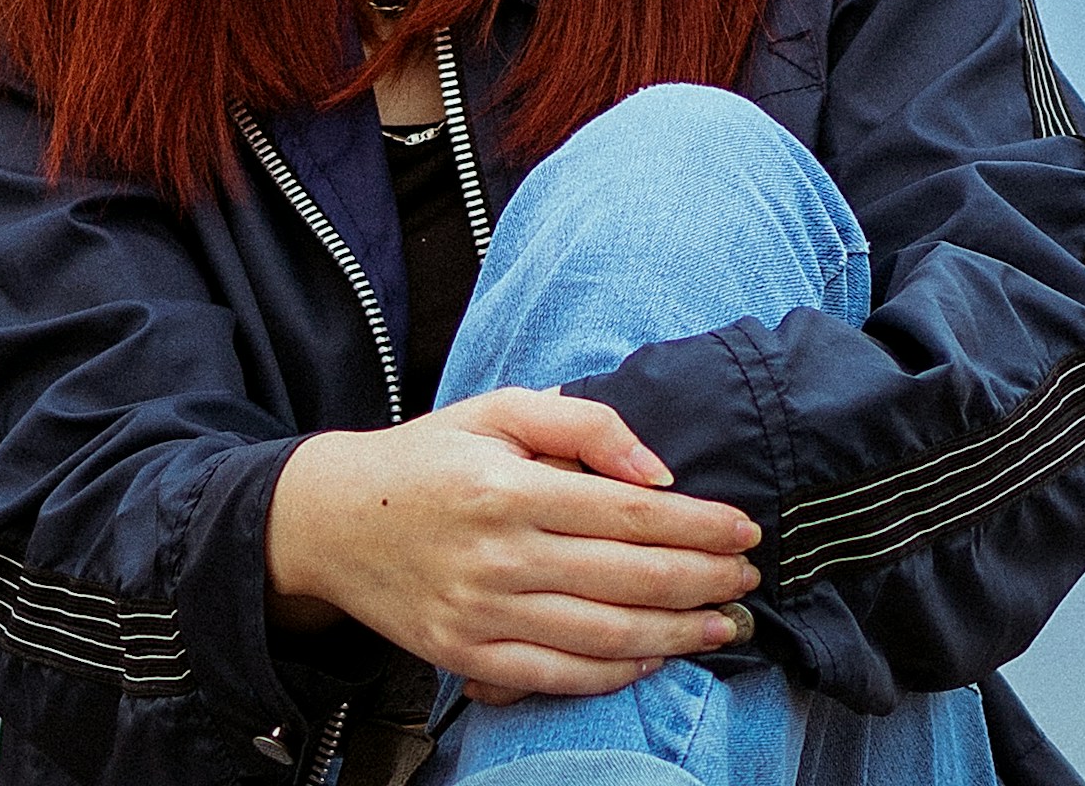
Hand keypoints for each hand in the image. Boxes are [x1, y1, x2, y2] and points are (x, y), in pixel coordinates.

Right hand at [265, 386, 760, 702]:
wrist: (335, 521)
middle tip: (750, 578)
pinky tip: (658, 654)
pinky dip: (620, 671)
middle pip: (630, 577)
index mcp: (508, 485)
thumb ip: (582, 424)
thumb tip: (656, 473)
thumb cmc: (427, 458)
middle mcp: (498, 555)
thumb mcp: (496, 410)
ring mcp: (483, 614)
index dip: (699, 526)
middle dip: (705, 580)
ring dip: (680, 633)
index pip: (629, 513)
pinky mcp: (469, 656)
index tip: (745, 529)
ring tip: (725, 624)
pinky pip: (562, 674)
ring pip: (607, 634)